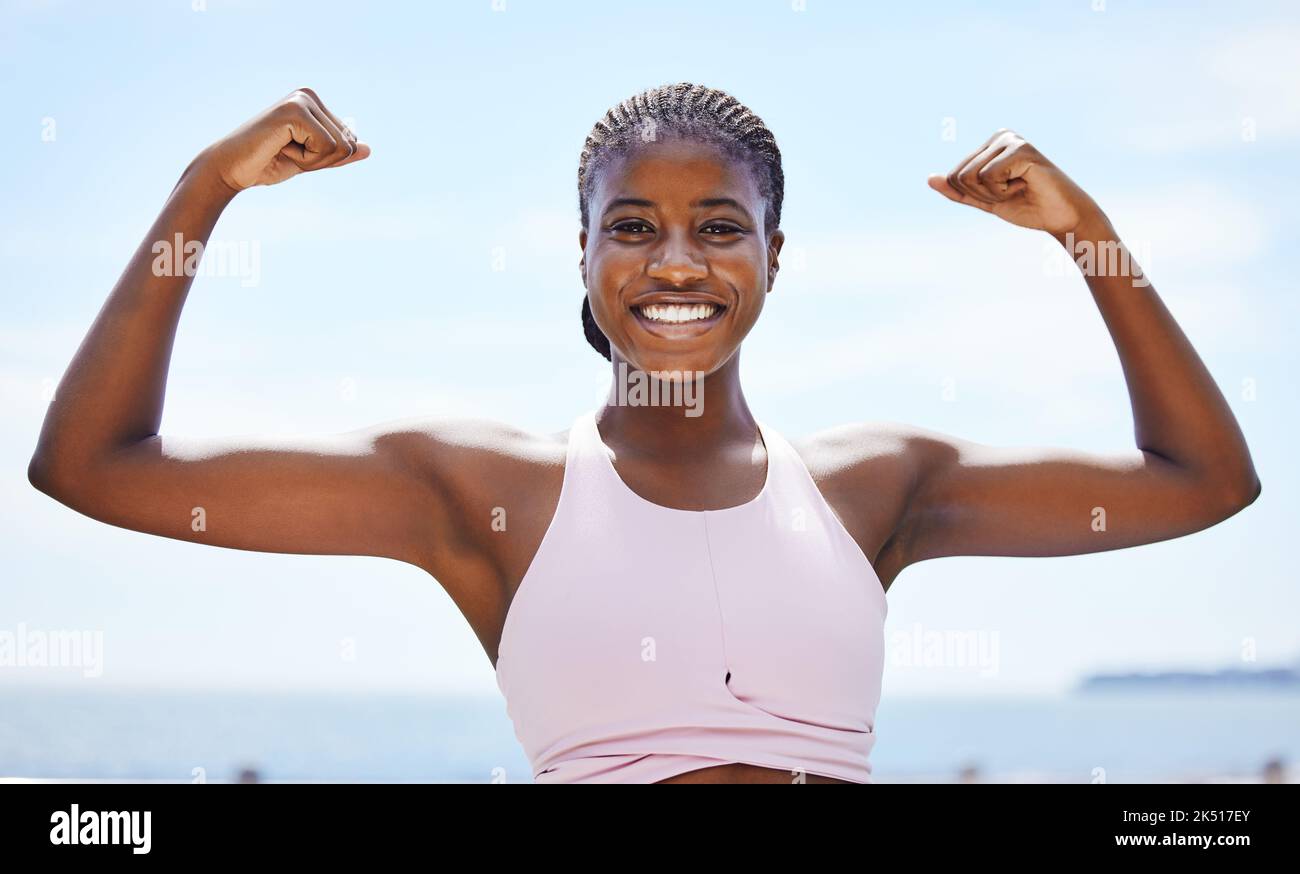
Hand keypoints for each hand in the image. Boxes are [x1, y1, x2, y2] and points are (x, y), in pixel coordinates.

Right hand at [194, 87, 370, 193]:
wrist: (232, 169)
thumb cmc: (267, 163)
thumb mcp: (311, 160)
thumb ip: (338, 154)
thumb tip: (369, 149)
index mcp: (314, 102)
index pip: (349, 140)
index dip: (325, 159)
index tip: (294, 152)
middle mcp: (308, 95)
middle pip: (348, 143)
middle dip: (321, 160)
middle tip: (287, 153)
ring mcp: (301, 100)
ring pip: (340, 147)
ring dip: (312, 160)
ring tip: (282, 149)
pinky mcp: (294, 111)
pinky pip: (326, 147)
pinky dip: (305, 159)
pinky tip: (280, 148)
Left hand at [927, 129, 1103, 236]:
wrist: (1061, 217)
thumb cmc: (1027, 206)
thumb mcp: (985, 200)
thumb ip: (958, 191)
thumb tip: (929, 179)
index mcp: (989, 145)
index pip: (953, 176)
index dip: (974, 195)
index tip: (1002, 193)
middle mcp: (1000, 136)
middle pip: (959, 176)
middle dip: (982, 195)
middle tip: (1012, 192)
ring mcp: (1011, 140)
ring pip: (970, 176)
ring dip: (993, 193)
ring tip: (1019, 187)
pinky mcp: (1021, 149)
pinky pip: (987, 177)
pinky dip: (1003, 192)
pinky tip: (1025, 184)